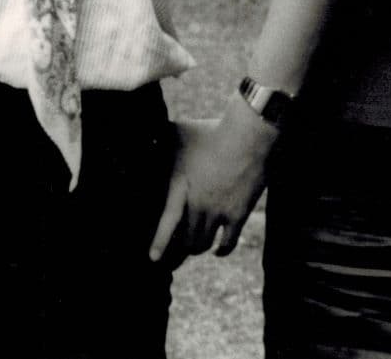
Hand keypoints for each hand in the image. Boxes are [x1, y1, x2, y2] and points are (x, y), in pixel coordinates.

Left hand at [147, 105, 277, 265]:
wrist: (249, 135)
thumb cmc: (212, 131)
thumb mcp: (178, 132)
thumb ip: (158, 138)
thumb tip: (141, 133)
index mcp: (181, 187)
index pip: (167, 222)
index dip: (160, 243)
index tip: (153, 258)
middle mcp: (198, 204)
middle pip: (184, 239)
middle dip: (177, 248)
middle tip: (173, 254)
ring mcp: (219, 211)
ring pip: (202, 243)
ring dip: (197, 247)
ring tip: (192, 247)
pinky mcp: (238, 214)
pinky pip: (228, 242)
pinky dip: (221, 250)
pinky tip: (217, 251)